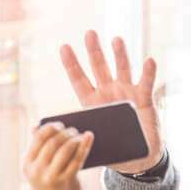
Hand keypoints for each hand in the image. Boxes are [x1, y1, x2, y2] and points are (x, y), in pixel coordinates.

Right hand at [23, 123, 92, 189]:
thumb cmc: (48, 185)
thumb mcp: (38, 169)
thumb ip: (38, 148)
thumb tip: (36, 125)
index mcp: (27, 164)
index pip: (38, 138)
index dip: (50, 127)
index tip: (60, 124)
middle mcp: (36, 170)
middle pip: (52, 141)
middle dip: (65, 132)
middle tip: (73, 130)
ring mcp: (51, 177)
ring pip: (65, 148)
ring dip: (75, 138)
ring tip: (80, 136)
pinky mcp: (66, 181)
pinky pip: (77, 158)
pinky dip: (84, 145)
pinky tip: (89, 137)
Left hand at [60, 31, 162, 173]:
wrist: (136, 156)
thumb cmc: (111, 148)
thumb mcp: (89, 141)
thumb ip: (72, 133)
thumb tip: (42, 130)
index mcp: (92, 103)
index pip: (79, 80)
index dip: (72, 64)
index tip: (63, 47)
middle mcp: (108, 94)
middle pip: (100, 68)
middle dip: (94, 51)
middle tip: (89, 33)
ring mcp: (126, 93)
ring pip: (122, 69)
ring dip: (120, 55)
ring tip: (116, 39)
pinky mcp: (144, 98)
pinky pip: (146, 83)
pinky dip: (148, 72)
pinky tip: (148, 61)